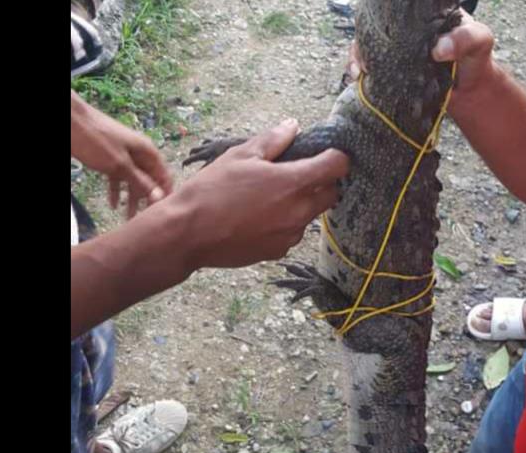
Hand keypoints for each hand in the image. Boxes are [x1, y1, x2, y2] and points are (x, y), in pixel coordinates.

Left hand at [71, 91, 174, 218]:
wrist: (70, 122)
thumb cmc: (97, 140)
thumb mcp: (120, 165)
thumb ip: (140, 181)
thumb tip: (159, 196)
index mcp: (148, 152)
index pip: (165, 176)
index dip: (166, 193)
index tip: (164, 211)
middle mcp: (139, 154)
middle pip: (149, 181)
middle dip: (148, 200)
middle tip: (146, 219)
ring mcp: (124, 157)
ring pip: (133, 181)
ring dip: (131, 199)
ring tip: (129, 218)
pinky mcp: (110, 160)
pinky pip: (118, 178)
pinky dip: (116, 190)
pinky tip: (113, 204)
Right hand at [172, 119, 348, 267]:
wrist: (188, 234)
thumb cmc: (211, 190)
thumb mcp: (240, 155)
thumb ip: (273, 140)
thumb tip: (292, 126)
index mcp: (293, 183)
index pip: (337, 167)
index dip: (335, 157)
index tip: (324, 154)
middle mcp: (298, 211)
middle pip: (331, 194)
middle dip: (321, 182)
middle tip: (296, 174)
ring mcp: (290, 235)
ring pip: (311, 215)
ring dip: (301, 204)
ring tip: (269, 197)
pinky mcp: (279, 251)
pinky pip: (292, 233)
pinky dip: (284, 223)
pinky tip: (259, 217)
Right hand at [346, 10, 496, 101]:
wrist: (471, 92)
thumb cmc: (476, 60)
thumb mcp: (479, 41)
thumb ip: (464, 40)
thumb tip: (438, 50)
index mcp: (422, 16)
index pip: (396, 8)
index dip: (380, 12)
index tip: (374, 24)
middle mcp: (405, 31)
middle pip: (375, 25)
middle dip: (363, 36)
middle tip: (364, 52)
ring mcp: (397, 51)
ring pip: (366, 46)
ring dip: (358, 55)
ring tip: (360, 70)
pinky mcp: (392, 71)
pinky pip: (370, 68)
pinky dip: (360, 72)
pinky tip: (358, 78)